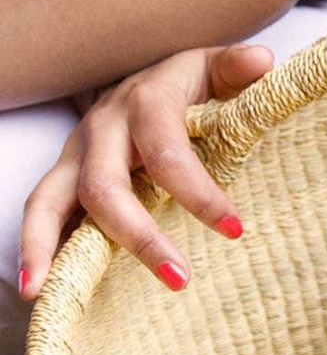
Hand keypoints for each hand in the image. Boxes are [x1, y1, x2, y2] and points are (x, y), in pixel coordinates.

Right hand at [19, 42, 273, 297]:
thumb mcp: (213, 69)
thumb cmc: (187, 82)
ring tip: (44, 293)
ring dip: (47, 247)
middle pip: (104, 187)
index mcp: (144, 103)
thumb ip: (236, 68)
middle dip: (138, 237)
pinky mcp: (64, 178)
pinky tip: (38, 289)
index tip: (235, 230)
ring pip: (49, 200)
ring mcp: (75, 155)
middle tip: (180, 279)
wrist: (144, 76)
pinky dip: (35, 249)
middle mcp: (102, 129)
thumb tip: (262, 61)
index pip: (167, 153)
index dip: (198, 192)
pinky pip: (42, 213)